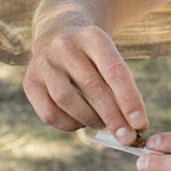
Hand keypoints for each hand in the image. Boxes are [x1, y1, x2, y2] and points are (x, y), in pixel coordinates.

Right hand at [23, 23, 147, 143]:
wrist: (58, 33)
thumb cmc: (93, 55)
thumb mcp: (109, 58)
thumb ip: (121, 88)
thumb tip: (135, 127)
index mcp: (92, 36)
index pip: (114, 70)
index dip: (129, 99)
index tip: (141, 123)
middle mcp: (64, 46)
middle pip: (92, 87)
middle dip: (113, 117)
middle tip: (127, 137)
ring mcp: (43, 63)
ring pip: (67, 100)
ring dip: (90, 120)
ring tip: (102, 123)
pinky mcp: (30, 81)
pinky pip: (50, 113)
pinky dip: (70, 124)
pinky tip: (81, 122)